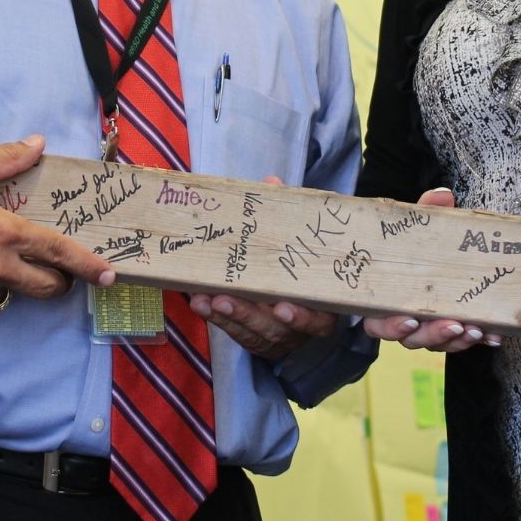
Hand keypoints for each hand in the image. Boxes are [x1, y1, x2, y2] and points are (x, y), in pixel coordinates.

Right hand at [0, 135, 114, 317]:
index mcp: (4, 233)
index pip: (58, 253)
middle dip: (57, 281)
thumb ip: (9, 157)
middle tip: (50, 269)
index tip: (108, 275)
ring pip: (12, 295)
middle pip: (47, 288)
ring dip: (10, 282)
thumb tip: (39, 142)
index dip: (88, 266)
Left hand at [188, 174, 336, 359]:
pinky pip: (234, 331)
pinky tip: (199, 302)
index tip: (283, 308)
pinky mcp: (254, 338)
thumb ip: (288, 217)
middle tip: (224, 299)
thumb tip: (272, 182)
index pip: (318, 319)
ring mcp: (275, 336)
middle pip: (276, 328)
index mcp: (321, 307)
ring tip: (206, 300)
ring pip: (251, 332)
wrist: (302, 300)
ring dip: (226, 315)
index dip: (302, 317)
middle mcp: (299, 327)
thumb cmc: (302, 268)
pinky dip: (216, 317)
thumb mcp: (300, 245)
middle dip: (248, 315)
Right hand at [359, 188, 500, 353]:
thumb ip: (424, 213)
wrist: (429, 258)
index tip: (410, 320)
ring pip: (439, 344)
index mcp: (386, 302)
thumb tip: (442, 195)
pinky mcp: (452, 331)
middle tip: (455, 325)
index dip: (392, 326)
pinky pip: (462, 341)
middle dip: (435, 335)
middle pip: (412, 339)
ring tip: (477, 329)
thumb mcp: (416, 230)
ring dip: (458, 340)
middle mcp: (405, 321)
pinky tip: (494, 334)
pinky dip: (479, 338)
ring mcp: (429, 329)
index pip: (379, 324)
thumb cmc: (412, 248)